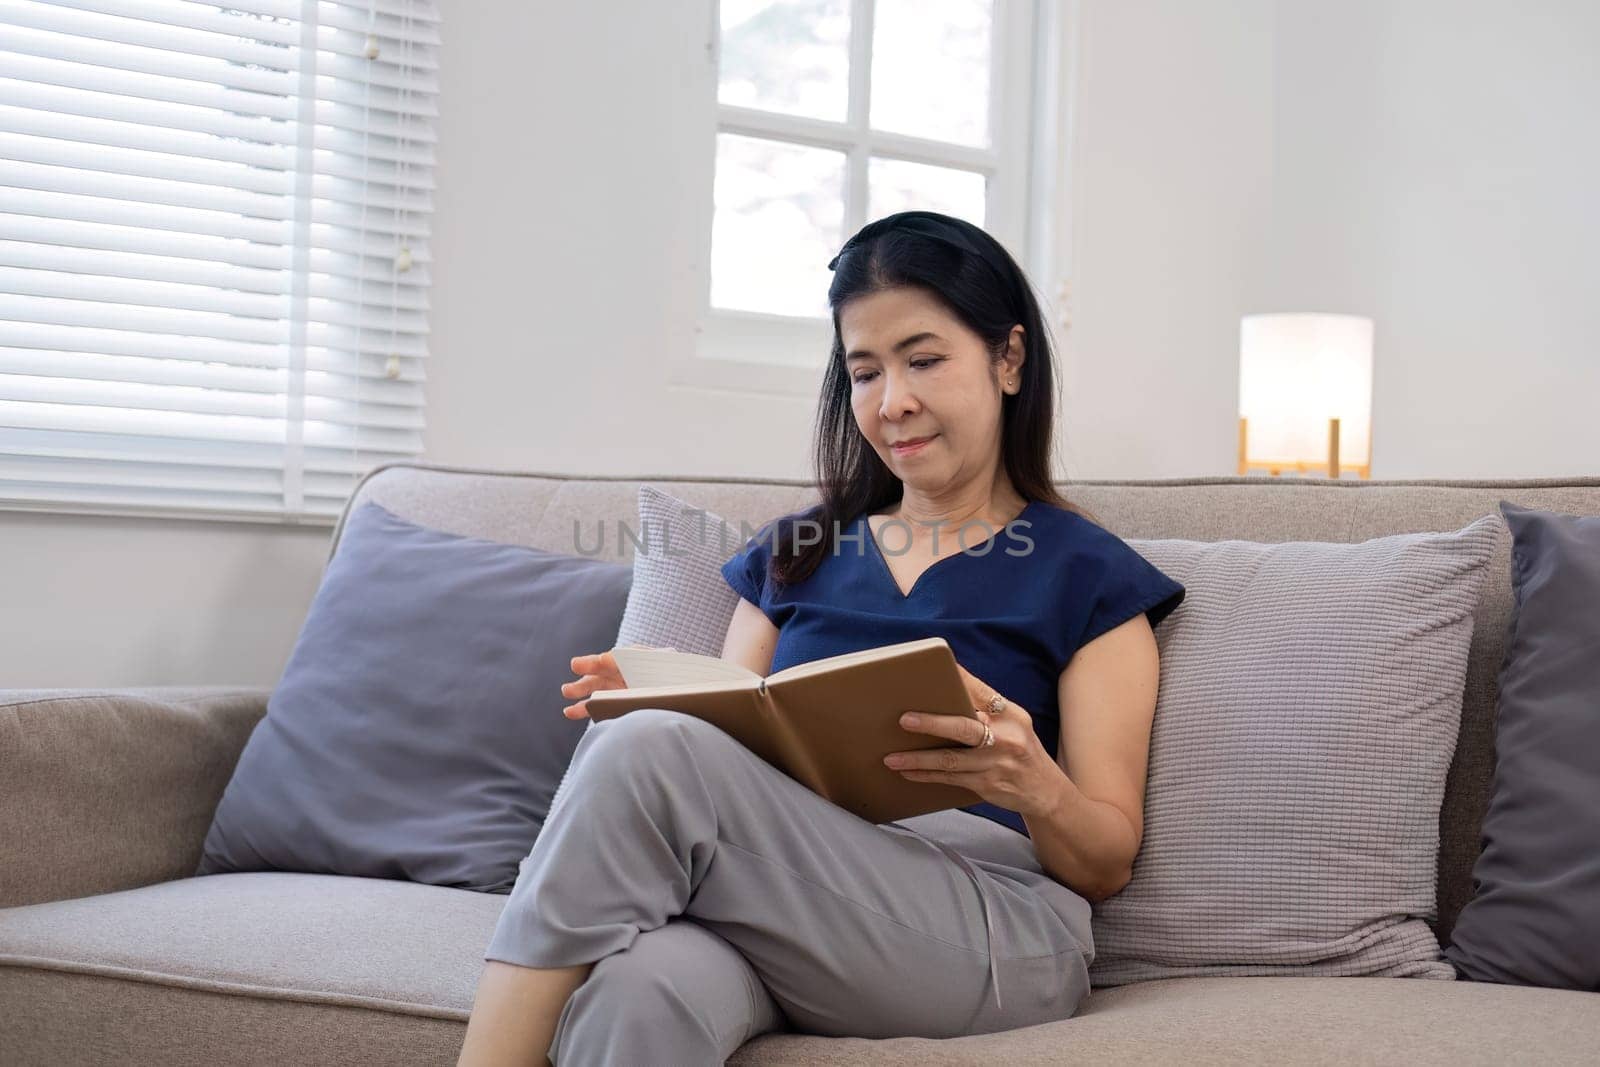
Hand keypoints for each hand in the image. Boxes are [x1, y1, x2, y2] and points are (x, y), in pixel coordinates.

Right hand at [560, 645, 675, 718]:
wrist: (689, 698)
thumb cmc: (678, 678)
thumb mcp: (664, 669)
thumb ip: (645, 667)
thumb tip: (618, 662)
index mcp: (636, 660)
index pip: (615, 659)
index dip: (598, 661)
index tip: (581, 664)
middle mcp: (625, 673)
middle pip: (601, 675)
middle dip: (585, 680)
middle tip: (567, 686)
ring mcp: (620, 690)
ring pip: (596, 691)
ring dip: (581, 695)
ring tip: (566, 700)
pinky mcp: (619, 705)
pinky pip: (600, 707)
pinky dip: (587, 710)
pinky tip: (571, 711)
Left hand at [882, 661, 1064, 818]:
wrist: (1045, 790)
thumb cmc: (1019, 750)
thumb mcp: (1014, 724)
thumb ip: (985, 710)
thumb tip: (943, 693)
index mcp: (1010, 715)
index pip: (980, 692)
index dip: (957, 680)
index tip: (933, 669)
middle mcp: (1005, 737)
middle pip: (964, 728)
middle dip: (932, 723)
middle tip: (904, 720)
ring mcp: (995, 763)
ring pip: (950, 759)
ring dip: (918, 759)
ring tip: (892, 757)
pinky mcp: (987, 784)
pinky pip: (950, 778)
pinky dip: (926, 775)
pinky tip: (908, 773)